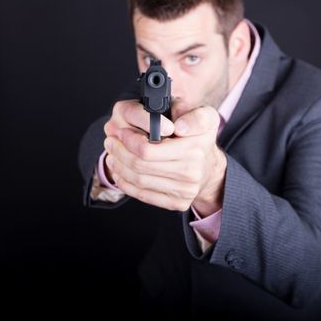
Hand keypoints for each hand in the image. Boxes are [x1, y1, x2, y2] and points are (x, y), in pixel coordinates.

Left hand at [103, 102, 226, 215]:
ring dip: (119, 166)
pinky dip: (127, 184)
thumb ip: (194, 116)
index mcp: (194, 149)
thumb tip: (178, 127)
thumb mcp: (206, 117)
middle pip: (140, 165)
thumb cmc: (201, 139)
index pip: (148, 150)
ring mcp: (184, 191)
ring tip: (112, 155)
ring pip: (139, 180)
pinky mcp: (177, 203)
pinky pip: (144, 195)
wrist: (210, 168)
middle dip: (119, 152)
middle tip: (111, 141)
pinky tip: (121, 173)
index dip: (128, 141)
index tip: (121, 132)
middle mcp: (191, 172)